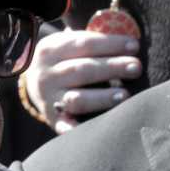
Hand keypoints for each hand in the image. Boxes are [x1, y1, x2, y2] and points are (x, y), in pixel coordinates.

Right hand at [20, 27, 143, 132]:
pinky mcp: (53, 119)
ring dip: (102, 98)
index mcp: (51, 50)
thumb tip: (129, 42)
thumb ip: (92, 42)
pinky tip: (96, 129)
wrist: (33, 82)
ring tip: (125, 95)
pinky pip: (64, 126)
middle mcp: (47, 74)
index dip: (111, 44)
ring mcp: (48, 99)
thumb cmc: (63, 60)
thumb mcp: (67, 44)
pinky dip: (77, 129)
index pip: (84, 43)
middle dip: (112, 67)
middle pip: (82, 70)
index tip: (134, 46)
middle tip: (136, 67)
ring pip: (77, 99)